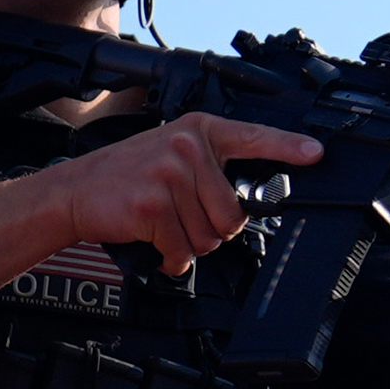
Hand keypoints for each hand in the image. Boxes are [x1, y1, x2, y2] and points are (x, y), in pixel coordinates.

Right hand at [52, 113, 329, 276]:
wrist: (73, 191)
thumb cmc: (123, 178)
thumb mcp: (169, 153)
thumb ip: (206, 168)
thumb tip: (241, 207)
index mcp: (199, 130)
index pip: (254, 137)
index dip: (289, 148)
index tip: (316, 154)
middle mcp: (188, 146)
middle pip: (232, 213)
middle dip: (211, 231)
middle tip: (183, 221)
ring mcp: (171, 173)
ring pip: (209, 236)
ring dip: (188, 245)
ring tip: (164, 228)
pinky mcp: (154, 204)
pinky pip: (182, 249)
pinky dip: (170, 258)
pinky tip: (154, 244)